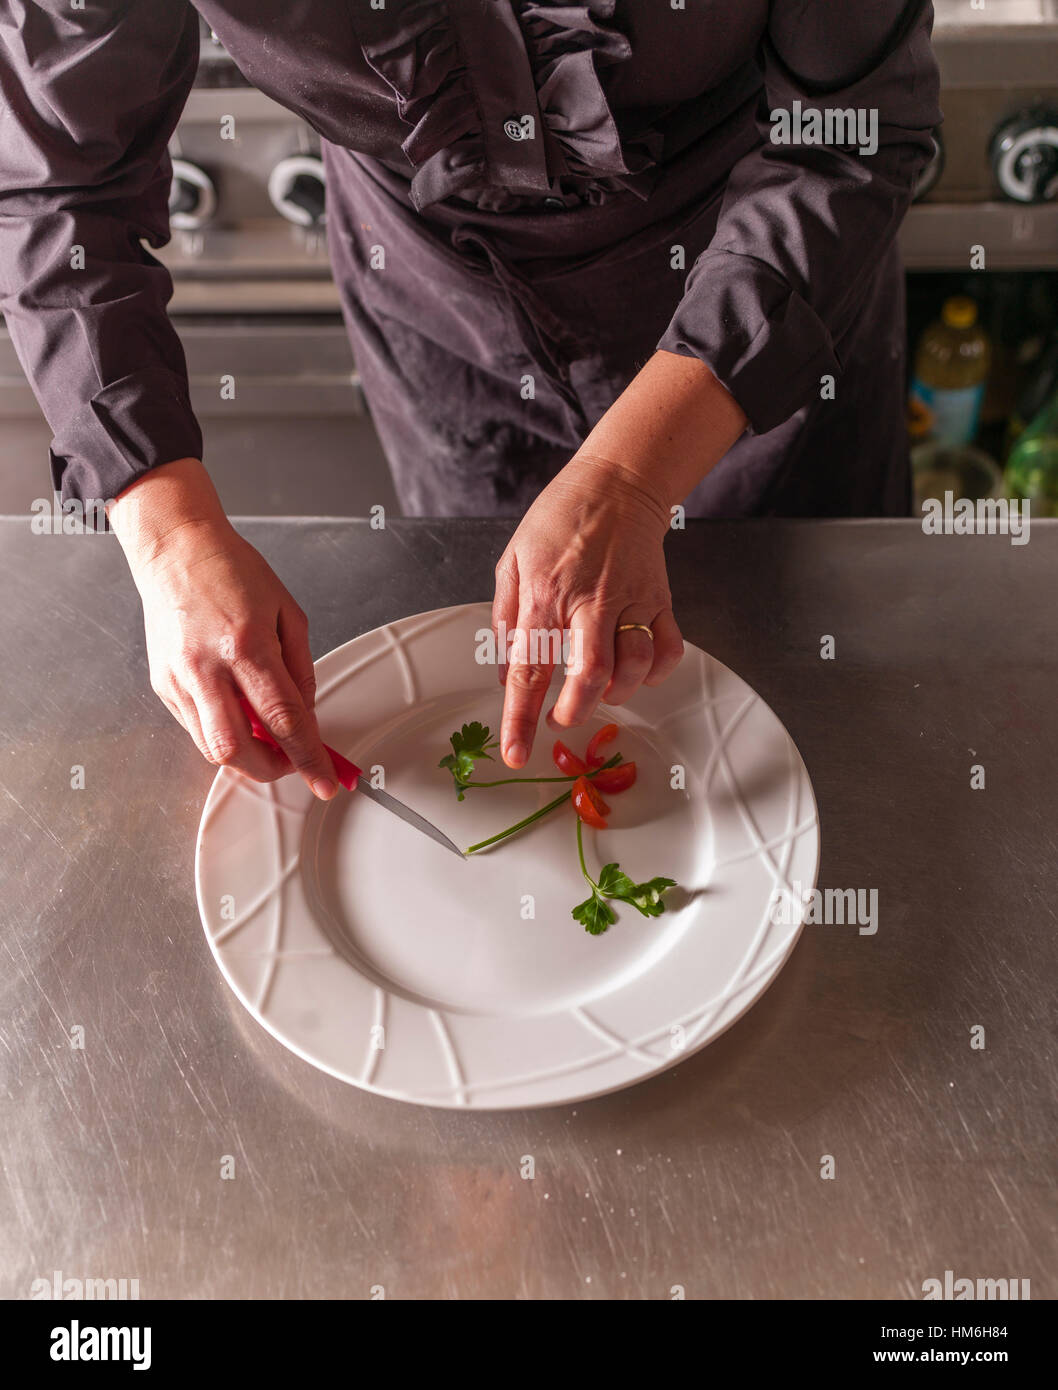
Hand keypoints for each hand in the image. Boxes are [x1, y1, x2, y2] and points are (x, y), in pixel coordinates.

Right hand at [109, 460, 338, 797]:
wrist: (175, 550)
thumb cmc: (232, 572)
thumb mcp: (289, 613)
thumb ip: (301, 671)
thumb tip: (307, 716)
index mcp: (246, 646)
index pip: (283, 720)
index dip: (308, 759)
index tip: (326, 782)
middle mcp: (206, 668)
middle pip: (240, 751)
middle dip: (272, 769)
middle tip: (294, 760)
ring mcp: (178, 679)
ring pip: (213, 749)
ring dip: (248, 755)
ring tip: (267, 735)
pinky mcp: (162, 685)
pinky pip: (196, 729)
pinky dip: (224, 733)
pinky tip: (238, 713)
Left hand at [491, 351, 746, 768]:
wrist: (617, 483)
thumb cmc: (560, 520)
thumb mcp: (512, 559)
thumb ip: (504, 617)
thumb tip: (504, 671)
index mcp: (543, 593)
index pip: (530, 668)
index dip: (521, 717)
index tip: (517, 752)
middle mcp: (588, 601)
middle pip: (588, 675)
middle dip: (575, 710)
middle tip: (563, 718)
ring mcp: (629, 600)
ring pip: (632, 667)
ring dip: (616, 694)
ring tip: (599, 693)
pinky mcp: (659, 600)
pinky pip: (667, 650)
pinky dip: (655, 674)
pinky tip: (637, 673)